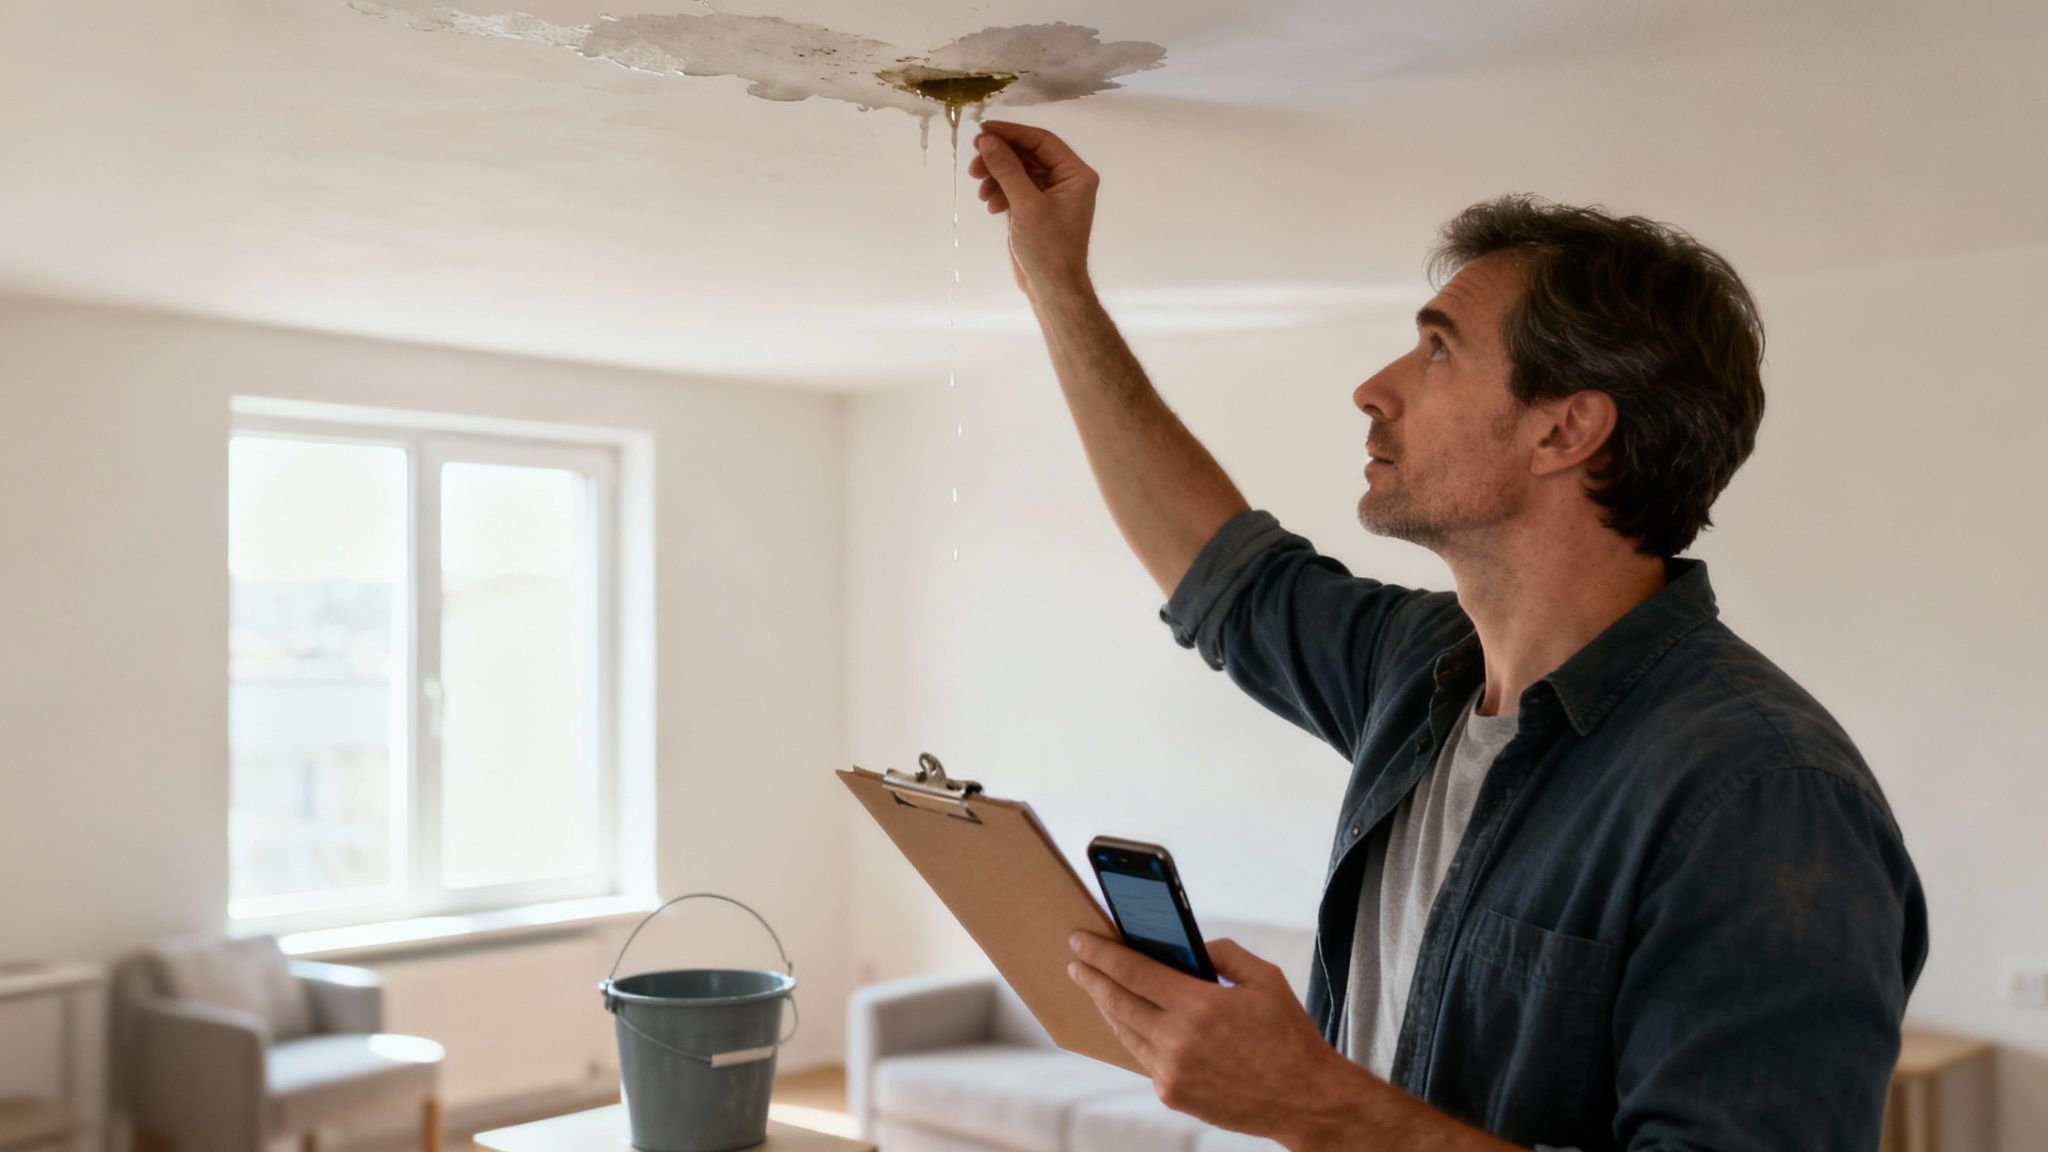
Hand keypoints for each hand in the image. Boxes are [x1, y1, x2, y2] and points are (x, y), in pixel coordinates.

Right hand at [968, 121, 1098, 296]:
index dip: (1011, 133)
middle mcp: (1067, 180)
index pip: (1041, 141)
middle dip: (1000, 157)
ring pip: (1019, 171)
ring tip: (979, 187)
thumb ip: (1007, 169)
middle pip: (1028, 155)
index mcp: (1076, 174)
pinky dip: (1001, 192)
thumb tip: (987, 140)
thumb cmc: (1048, 248)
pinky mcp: (1037, 209)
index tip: (983, 131)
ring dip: (997, 175)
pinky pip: (1016, 189)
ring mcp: (1051, 195)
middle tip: (974, 161)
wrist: (1052, 289)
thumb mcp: (1025, 204)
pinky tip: (989, 203)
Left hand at [1067, 932, 1357, 1142]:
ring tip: (1098, 987)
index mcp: (1199, 1006)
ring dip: (1107, 1007)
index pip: (1132, 972)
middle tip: (1076, 961)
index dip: (1101, 954)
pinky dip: (1136, 1035)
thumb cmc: (1288, 1034)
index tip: (1079, 940)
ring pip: (1125, 1032)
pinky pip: (1145, 1058)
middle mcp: (1178, 1041)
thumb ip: (1222, 953)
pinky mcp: (1173, 1095)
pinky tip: (1132, 1021)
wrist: (1305, 1099)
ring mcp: (1172, 1073)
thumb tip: (1187, 948)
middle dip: (1091, 978)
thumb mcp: (1264, 978)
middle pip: (1117, 1002)